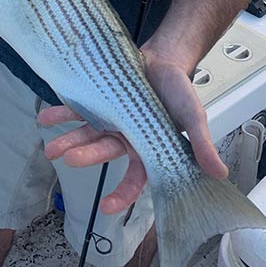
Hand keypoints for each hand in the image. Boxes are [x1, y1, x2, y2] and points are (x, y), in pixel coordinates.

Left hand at [38, 48, 227, 213]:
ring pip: (87, 133)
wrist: (163, 59)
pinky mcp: (97, 101)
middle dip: (87, 156)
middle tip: (70, 159)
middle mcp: (124, 138)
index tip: (107, 207)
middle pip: (104, 151)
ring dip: (68, 139)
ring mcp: (109, 120)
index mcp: (147, 148)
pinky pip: (77, 110)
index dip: (122, 193)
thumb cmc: (179, 90)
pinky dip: (61, 113)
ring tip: (50, 148)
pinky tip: (45, 118)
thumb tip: (220, 173)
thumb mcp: (193, 115)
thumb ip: (203, 144)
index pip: (135, 178)